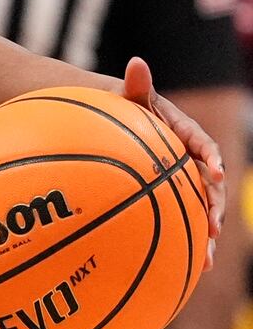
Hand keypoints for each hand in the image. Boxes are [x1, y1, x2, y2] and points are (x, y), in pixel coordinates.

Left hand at [121, 57, 226, 249]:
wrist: (114, 126)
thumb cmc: (121, 110)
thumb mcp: (129, 97)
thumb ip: (136, 85)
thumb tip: (136, 62)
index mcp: (183, 134)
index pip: (202, 145)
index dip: (211, 157)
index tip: (214, 171)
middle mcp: (188, 159)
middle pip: (207, 184)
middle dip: (213, 205)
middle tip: (214, 224)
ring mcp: (181, 180)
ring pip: (199, 207)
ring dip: (205, 231)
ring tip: (207, 255)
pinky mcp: (172, 198)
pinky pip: (184, 220)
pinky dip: (190, 241)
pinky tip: (194, 267)